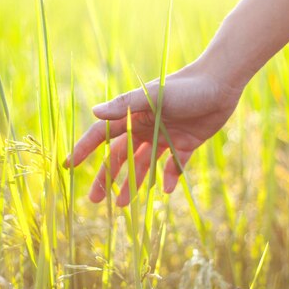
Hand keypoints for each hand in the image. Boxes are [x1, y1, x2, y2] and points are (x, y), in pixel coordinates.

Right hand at [65, 61, 242, 206]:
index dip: (84, 150)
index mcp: (133, 115)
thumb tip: (94, 112)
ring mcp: (165, 137)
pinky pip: (173, 166)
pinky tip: (165, 190)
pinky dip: (168, 177)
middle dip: (107, 177)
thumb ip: (125, 105)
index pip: (102, 135)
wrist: (221, 83)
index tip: (67, 166)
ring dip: (133, 184)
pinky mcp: (185, 144)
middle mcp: (145, 127)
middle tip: (95, 200)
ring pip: (143, 165)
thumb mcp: (153, 96)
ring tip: (122, 205)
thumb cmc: (185, 86)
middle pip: (120, 156)